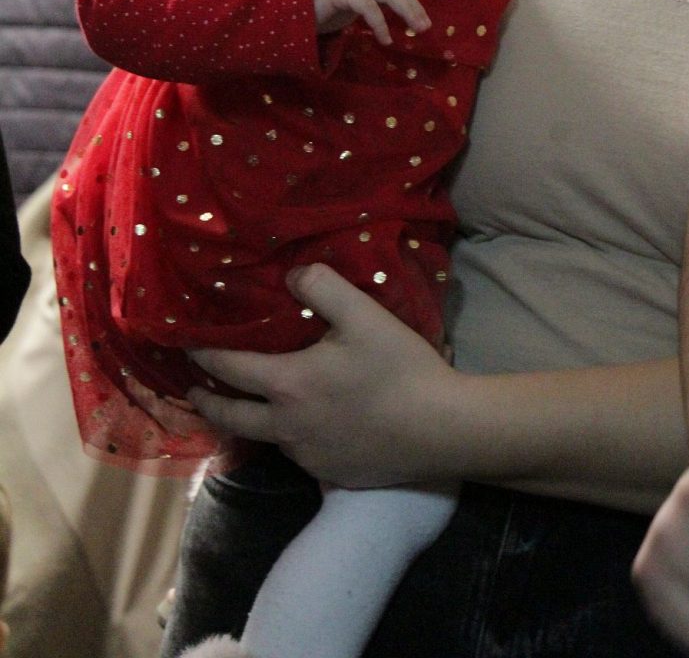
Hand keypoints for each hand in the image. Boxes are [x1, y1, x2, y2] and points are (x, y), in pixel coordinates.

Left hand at [188, 264, 458, 485]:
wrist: (441, 430)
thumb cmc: (400, 369)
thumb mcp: (364, 314)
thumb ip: (322, 287)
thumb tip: (290, 275)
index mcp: (288, 385)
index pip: (230, 368)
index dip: (203, 354)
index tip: (185, 345)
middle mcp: (287, 427)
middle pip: (232, 418)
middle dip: (207, 403)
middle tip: (194, 391)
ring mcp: (308, 457)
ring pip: (268, 437)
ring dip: (254, 419)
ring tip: (255, 403)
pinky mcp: (331, 474)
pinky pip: (300, 453)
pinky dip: (292, 436)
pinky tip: (310, 423)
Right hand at [312, 0, 431, 42]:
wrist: (288, 12)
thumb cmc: (323, 8)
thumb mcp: (352, 1)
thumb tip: (399, 10)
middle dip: (413, 3)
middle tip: (426, 25)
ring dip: (405, 10)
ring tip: (416, 30)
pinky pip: (366, 6)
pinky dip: (379, 23)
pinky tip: (386, 39)